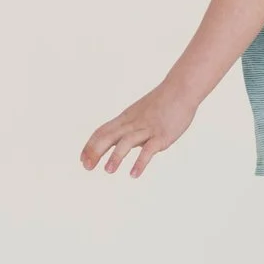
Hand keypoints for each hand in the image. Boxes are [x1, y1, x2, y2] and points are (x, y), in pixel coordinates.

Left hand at [82, 85, 196, 176]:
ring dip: (116, 156)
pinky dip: (140, 162)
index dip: (90, 145)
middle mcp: (133, 123)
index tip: (82, 159)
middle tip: (86, 167)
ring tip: (108, 170)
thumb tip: (122, 144)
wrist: (181, 89)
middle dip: (95, 151)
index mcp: (126, 118)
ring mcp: (147, 129)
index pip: (102, 132)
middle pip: (109, 136)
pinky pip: (149, 150)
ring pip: (126, 142)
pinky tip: (134, 174)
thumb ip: (130, 128)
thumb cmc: (162, 102)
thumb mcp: (140, 114)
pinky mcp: (161, 135)